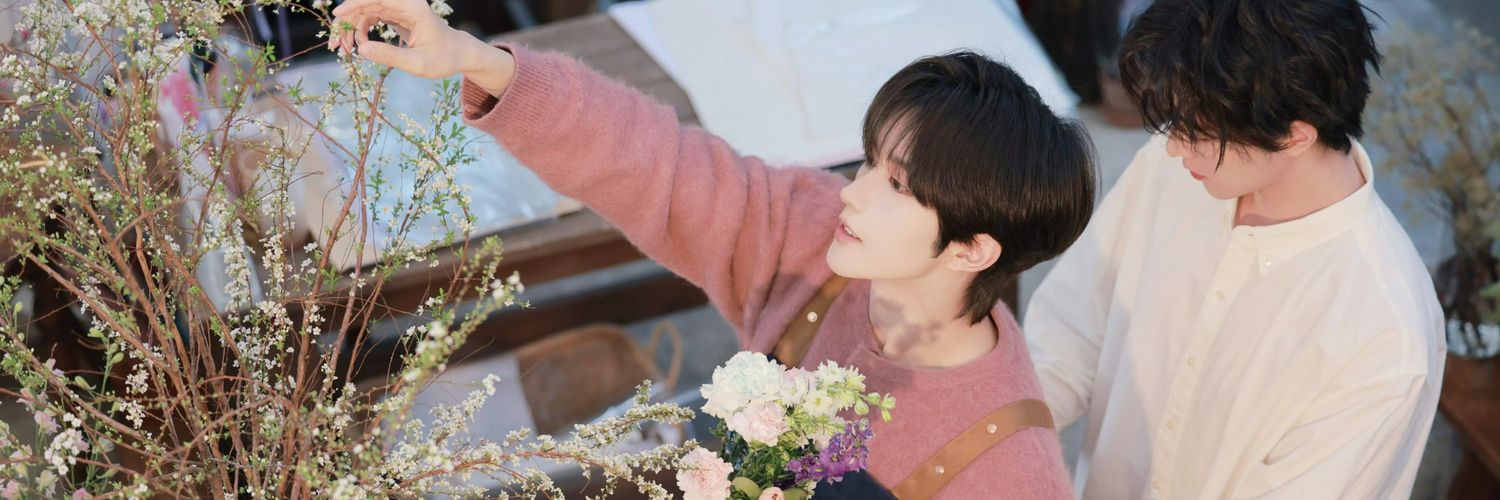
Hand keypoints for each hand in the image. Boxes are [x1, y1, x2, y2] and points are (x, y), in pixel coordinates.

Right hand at [327, 0, 514, 94]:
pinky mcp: (395, 14)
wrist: (457, 54)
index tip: (337, 15)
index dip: (355, 4)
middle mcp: (404, 3)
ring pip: (365, 10)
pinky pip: (370, 16)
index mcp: (412, 7)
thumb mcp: (418, 63)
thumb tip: (361, 49)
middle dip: (347, 22)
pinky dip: (360, 29)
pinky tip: (357, 44)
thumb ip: (390, 56)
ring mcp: (398, 8)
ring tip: (345, 49)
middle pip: (366, 3)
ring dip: (351, 27)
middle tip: (337, 46)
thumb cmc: (443, 58)